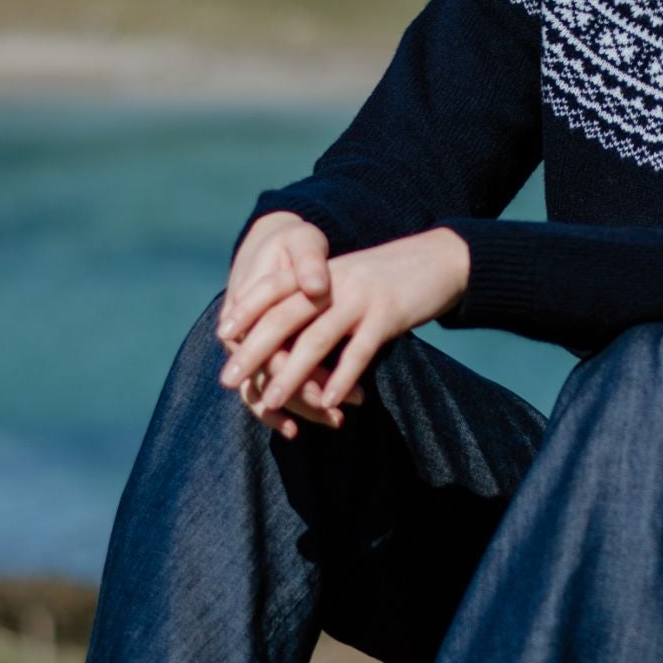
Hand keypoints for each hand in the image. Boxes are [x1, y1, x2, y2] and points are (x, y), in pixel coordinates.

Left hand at [219, 227, 470, 431]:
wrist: (440, 260)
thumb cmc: (388, 280)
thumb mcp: (348, 281)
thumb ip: (318, 301)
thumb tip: (285, 339)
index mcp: (322, 272)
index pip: (273, 289)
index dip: (246, 310)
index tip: (222, 335)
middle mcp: (334, 283)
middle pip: (284, 317)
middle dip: (252, 350)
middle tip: (228, 378)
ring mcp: (360, 299)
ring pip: (317, 339)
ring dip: (291, 375)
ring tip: (269, 401)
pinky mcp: (388, 315)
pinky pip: (359, 351)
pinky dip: (342, 379)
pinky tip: (330, 402)